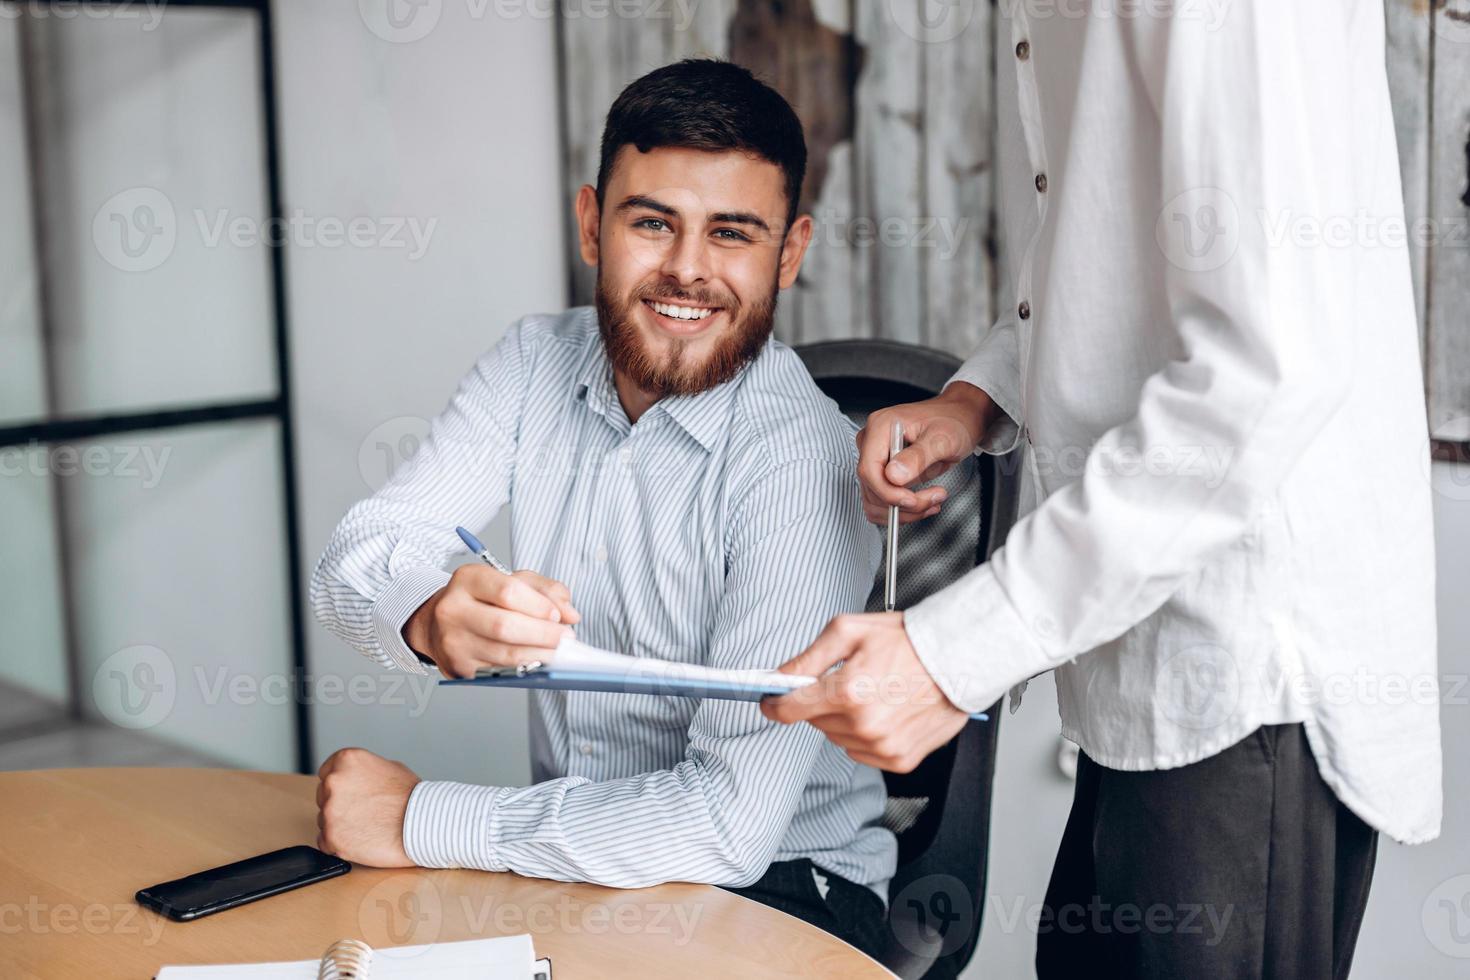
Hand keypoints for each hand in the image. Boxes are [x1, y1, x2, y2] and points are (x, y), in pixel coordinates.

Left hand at [316, 748, 420, 866]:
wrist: (422, 823)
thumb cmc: (412, 798)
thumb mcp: (389, 767)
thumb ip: (363, 772)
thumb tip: (355, 780)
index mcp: (346, 760)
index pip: (327, 773)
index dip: (342, 786)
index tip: (351, 794)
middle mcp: (334, 782)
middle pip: (324, 797)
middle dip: (340, 805)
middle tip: (364, 812)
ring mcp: (330, 811)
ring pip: (325, 821)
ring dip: (341, 825)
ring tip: (367, 827)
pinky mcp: (331, 837)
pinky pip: (326, 842)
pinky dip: (340, 844)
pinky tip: (361, 840)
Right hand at [404, 564, 579, 677]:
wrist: (437, 622)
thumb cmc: (481, 599)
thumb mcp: (511, 581)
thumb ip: (545, 590)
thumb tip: (570, 613)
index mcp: (468, 579)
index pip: (507, 592)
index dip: (538, 606)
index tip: (558, 616)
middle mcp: (454, 609)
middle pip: (504, 626)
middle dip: (542, 635)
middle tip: (566, 639)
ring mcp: (453, 640)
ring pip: (503, 653)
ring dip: (538, 655)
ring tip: (558, 653)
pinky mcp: (457, 665)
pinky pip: (498, 670)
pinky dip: (523, 668)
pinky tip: (538, 663)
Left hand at [759, 613, 968, 772]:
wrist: (958, 655)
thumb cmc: (907, 639)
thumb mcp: (848, 631)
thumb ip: (807, 658)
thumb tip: (777, 677)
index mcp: (847, 692)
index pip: (789, 710)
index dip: (774, 703)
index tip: (771, 699)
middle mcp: (864, 725)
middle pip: (815, 722)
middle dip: (822, 702)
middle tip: (848, 680)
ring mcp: (883, 746)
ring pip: (839, 738)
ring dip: (846, 719)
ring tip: (874, 693)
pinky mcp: (900, 759)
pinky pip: (864, 752)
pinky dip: (868, 735)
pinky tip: (887, 711)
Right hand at [857, 382, 997, 524]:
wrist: (960, 419)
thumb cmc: (953, 421)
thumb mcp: (942, 438)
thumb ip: (917, 456)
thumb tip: (893, 476)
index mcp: (880, 427)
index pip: (869, 470)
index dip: (888, 492)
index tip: (913, 500)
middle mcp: (872, 442)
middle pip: (872, 487)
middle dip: (902, 503)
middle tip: (934, 498)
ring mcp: (875, 458)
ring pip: (875, 500)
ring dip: (903, 511)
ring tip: (932, 501)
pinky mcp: (882, 472)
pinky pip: (882, 501)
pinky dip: (901, 510)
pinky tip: (923, 502)